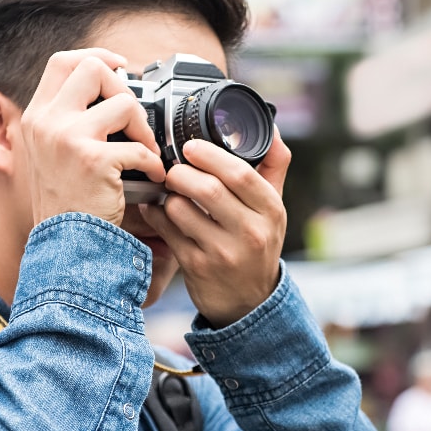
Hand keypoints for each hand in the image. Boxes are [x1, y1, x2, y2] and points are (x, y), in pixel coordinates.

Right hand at [19, 49, 164, 225]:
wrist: (63, 246)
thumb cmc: (65, 206)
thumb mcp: (51, 155)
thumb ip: (68, 122)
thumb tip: (107, 94)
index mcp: (36, 117)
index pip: (62, 62)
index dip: (95, 56)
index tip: (119, 68)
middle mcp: (47, 122)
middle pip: (92, 68)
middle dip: (123, 87)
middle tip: (134, 116)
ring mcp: (68, 138)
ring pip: (123, 103)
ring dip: (144, 128)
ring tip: (147, 150)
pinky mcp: (94, 160)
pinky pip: (139, 147)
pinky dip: (153, 163)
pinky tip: (152, 177)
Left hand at [139, 129, 290, 326]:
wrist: (249, 302)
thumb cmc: (258, 244)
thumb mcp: (274, 208)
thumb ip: (273, 167)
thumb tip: (271, 128)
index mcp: (271, 210)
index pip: (240, 174)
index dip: (210, 155)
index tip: (190, 146)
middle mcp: (250, 233)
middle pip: (208, 189)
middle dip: (182, 172)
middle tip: (172, 167)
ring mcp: (223, 253)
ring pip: (182, 210)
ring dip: (167, 194)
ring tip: (167, 190)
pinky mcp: (197, 267)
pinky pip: (167, 231)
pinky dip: (156, 214)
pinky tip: (157, 208)